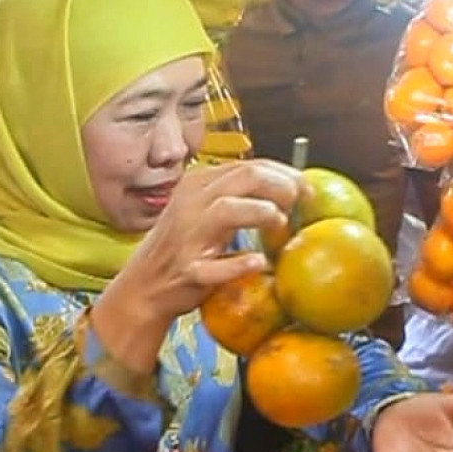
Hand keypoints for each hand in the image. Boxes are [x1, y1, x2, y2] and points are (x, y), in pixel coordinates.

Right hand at [113, 159, 305, 318]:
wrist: (145, 286)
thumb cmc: (185, 246)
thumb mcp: (205, 209)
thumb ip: (239, 195)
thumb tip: (290, 188)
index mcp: (199, 184)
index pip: (250, 165)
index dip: (285, 173)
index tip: (307, 187)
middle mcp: (191, 202)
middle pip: (245, 177)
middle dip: (281, 186)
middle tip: (300, 202)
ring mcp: (187, 235)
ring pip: (227, 209)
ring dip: (261, 212)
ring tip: (280, 223)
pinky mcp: (187, 270)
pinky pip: (214, 267)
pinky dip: (238, 264)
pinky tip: (258, 262)